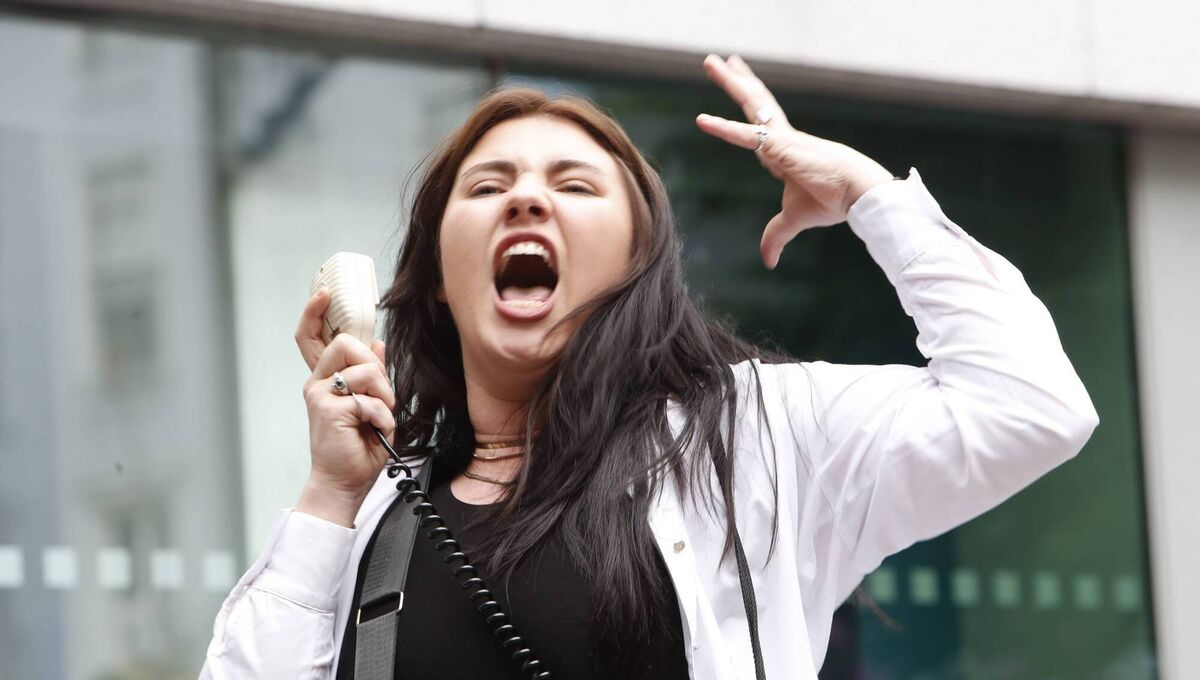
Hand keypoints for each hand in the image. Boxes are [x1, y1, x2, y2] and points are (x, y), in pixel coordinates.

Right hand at [293, 289, 395, 524]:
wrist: (345, 483)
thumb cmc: (359, 448)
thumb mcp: (373, 405)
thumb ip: (372, 375)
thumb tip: (379, 343)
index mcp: (325, 381)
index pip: (310, 338)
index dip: (314, 312)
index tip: (325, 293)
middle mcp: (316, 384)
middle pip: (345, 342)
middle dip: (375, 365)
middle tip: (382, 395)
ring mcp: (319, 395)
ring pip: (363, 369)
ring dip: (384, 393)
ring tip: (382, 416)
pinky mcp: (328, 409)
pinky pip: (367, 398)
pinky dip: (382, 415)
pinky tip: (377, 429)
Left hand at [696, 54, 894, 268]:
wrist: (858, 195)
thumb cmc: (832, 202)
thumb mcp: (794, 220)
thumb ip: (776, 236)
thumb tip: (767, 262)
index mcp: (783, 152)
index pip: (758, 124)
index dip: (747, 106)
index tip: (740, 86)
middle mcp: (781, 139)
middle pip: (754, 103)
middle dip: (736, 80)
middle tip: (719, 60)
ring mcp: (781, 139)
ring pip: (751, 104)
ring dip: (730, 82)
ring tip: (712, 61)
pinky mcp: (781, 147)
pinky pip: (747, 136)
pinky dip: (723, 129)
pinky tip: (701, 120)